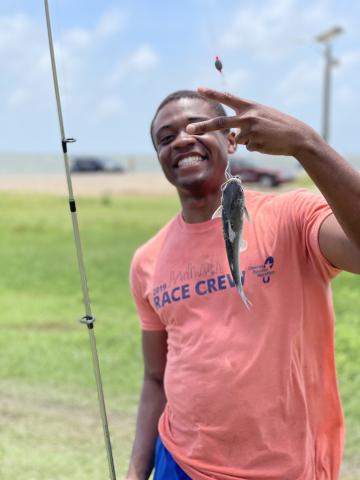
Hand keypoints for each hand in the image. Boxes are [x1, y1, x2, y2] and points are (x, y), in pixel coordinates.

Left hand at [186, 87, 321, 156]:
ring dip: (248, 141)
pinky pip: (247, 148)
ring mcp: (250, 130)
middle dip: (203, 126)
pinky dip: (255, 147)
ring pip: (237, 140)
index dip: (212, 93)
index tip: (198, 88)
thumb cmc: (279, 125)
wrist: (297, 136)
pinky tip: (266, 143)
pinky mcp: (254, 143)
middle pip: (220, 123)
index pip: (227, 97)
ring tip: (264, 136)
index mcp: (250, 106)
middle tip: (188, 128)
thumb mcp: (262, 115)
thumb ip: (245, 120)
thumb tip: (233, 137)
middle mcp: (248, 116)